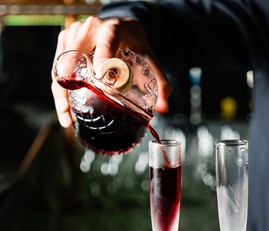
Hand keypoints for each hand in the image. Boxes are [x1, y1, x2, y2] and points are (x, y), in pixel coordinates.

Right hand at [51, 16, 170, 127]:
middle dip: (70, 89)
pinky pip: (57, 67)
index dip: (102, 60)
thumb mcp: (150, 59)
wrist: (123, 28)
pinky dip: (60, 88)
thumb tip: (164, 110)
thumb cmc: (135, 44)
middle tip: (72, 115)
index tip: (103, 82)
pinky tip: (64, 108)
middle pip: (74, 59)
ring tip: (66, 118)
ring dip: (61, 93)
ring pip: (61, 66)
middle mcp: (89, 29)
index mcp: (113, 29)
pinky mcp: (65, 41)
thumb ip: (161, 83)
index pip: (107, 41)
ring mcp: (74, 33)